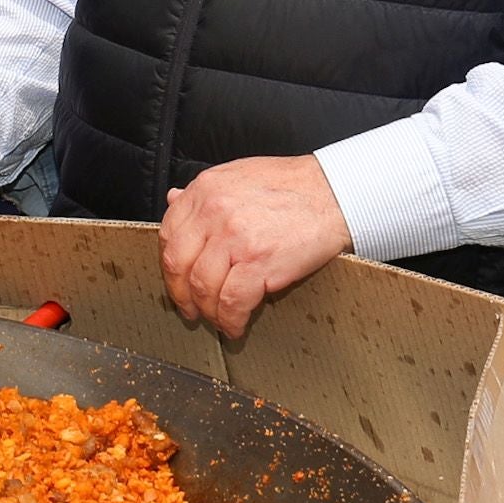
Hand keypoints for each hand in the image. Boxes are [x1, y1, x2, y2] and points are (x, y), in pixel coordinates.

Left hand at [158, 155, 351, 339]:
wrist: (335, 193)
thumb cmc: (292, 185)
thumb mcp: (238, 176)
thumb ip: (204, 193)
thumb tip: (174, 198)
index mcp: (206, 190)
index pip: (168, 233)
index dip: (170, 264)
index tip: (177, 279)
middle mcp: (214, 212)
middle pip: (177, 264)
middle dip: (180, 294)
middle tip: (190, 308)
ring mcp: (235, 238)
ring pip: (202, 287)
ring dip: (207, 311)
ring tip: (216, 319)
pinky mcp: (259, 262)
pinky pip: (231, 302)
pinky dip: (229, 321)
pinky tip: (235, 326)